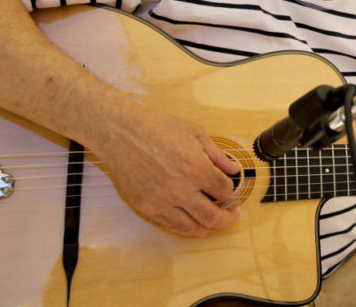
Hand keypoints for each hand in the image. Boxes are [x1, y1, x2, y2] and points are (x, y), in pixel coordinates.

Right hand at [94, 106, 240, 236]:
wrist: (121, 133)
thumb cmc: (157, 128)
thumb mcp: (195, 133)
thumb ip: (217, 155)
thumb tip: (234, 169)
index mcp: (196, 169)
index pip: (224, 191)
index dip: (229, 191)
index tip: (227, 189)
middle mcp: (181, 190)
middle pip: (212, 217)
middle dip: (226, 219)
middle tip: (232, 216)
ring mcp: (161, 202)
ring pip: (191, 227)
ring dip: (207, 228)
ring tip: (213, 223)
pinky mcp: (145, 208)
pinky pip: (170, 226)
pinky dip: (185, 227)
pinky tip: (191, 221)